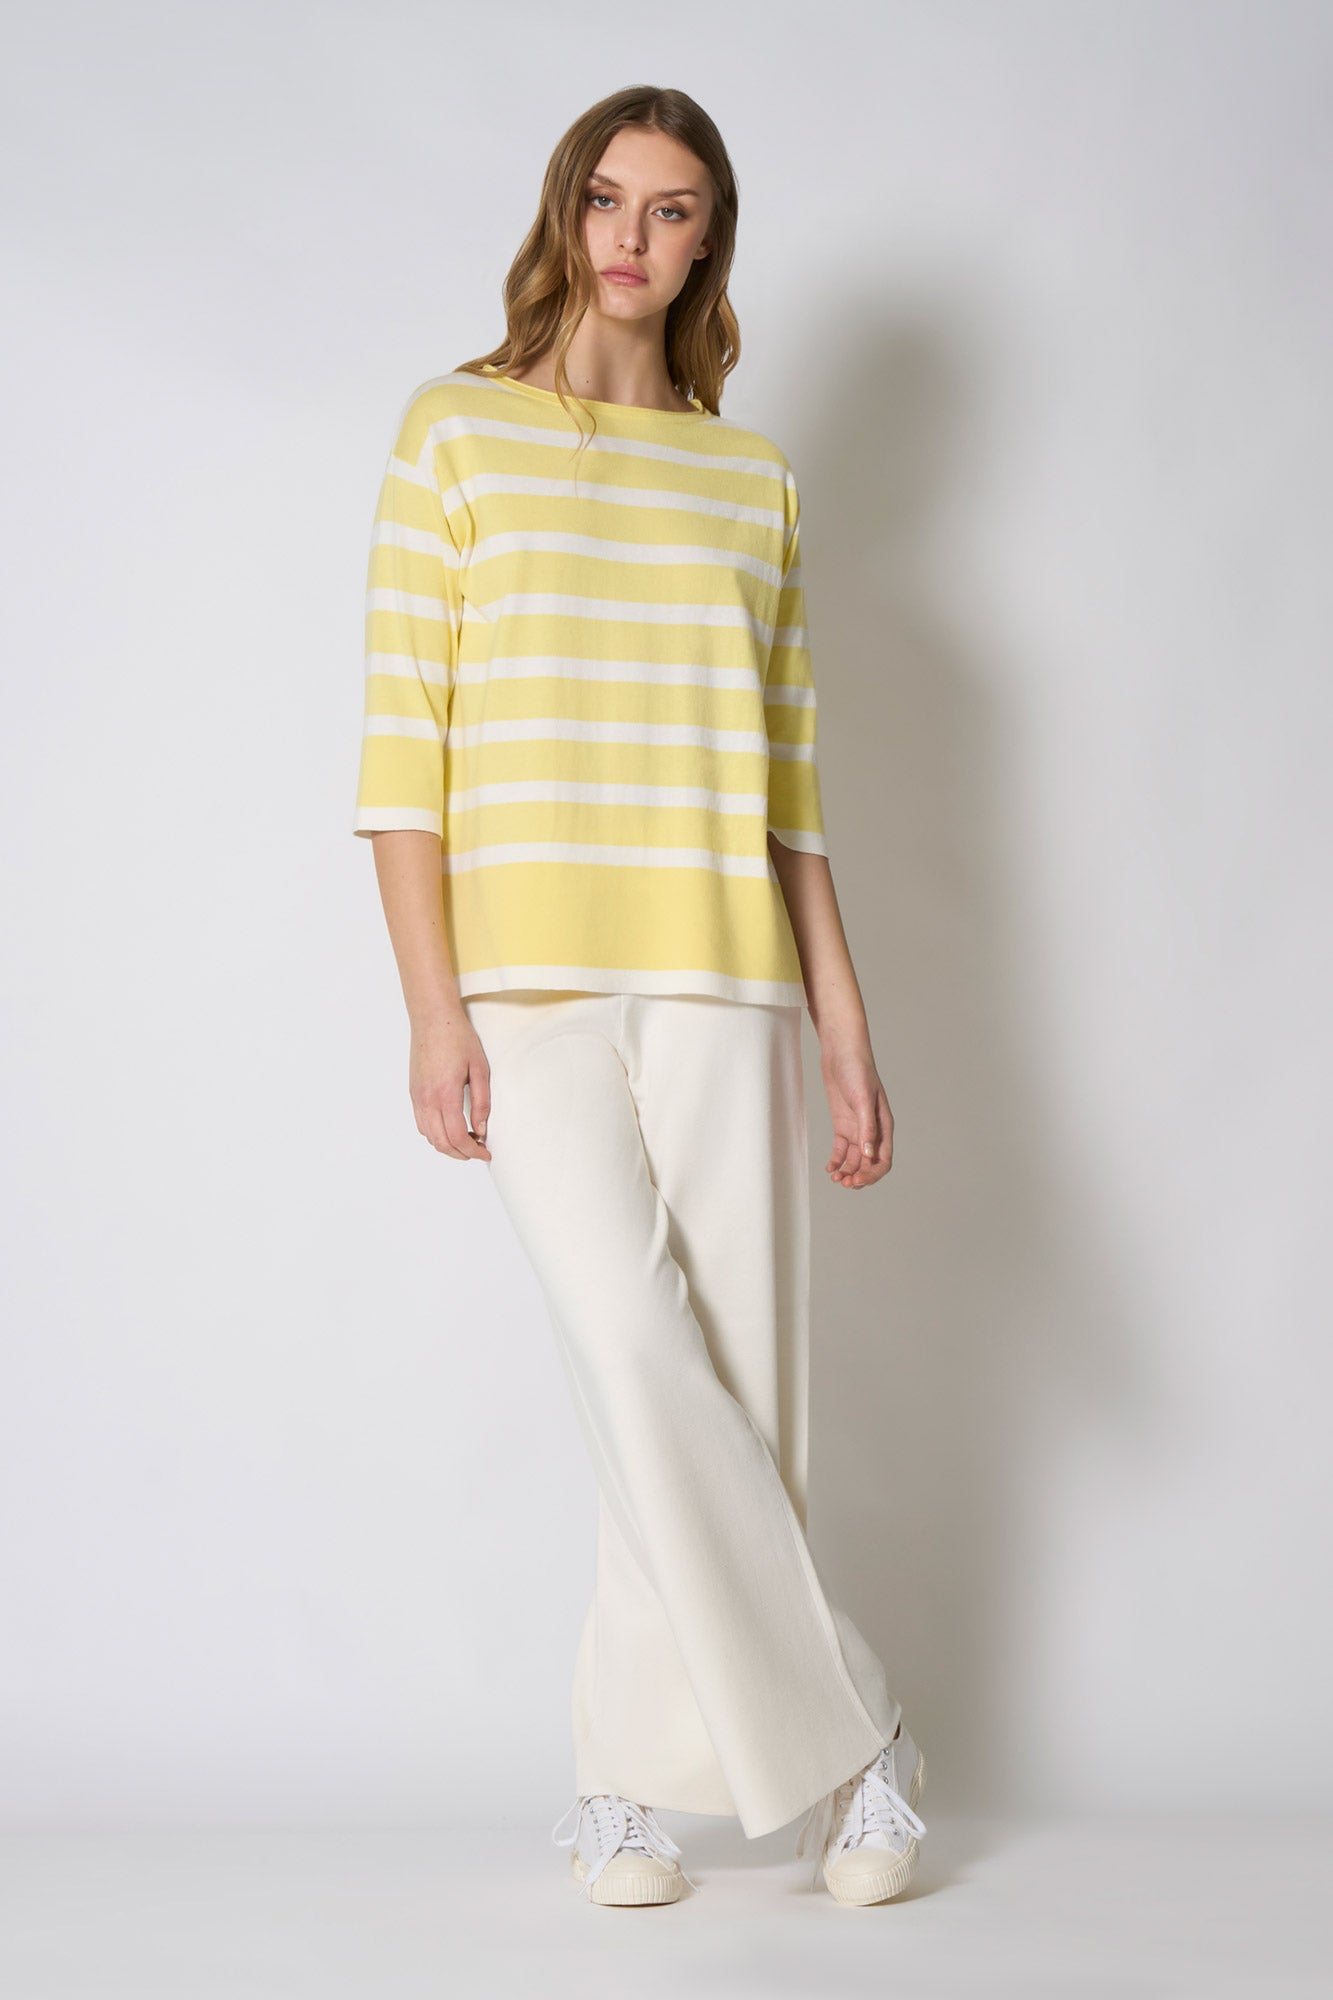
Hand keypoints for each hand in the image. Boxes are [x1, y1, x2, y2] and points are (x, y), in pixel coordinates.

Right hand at [409, 1015, 491, 1161]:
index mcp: (445, 1094)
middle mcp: (427, 1099)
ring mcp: (417, 1097)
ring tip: (467, 1139)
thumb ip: (482, 1102)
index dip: (473, 1150)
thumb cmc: (457, 1038)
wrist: (432, 1019)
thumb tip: (482, 1129)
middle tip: (478, 1150)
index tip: (486, 1152)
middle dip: (461, 1153)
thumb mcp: (480, 1069)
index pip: (458, 1137)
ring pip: (429, 1136)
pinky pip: (421, 1123)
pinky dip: (435, 1134)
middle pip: (441, 1142)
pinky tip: (450, 1127)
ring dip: (448, 1145)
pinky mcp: (413, 1093)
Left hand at [819, 1038, 893, 1188]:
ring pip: (854, 1159)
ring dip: (846, 1171)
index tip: (856, 1180)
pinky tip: (829, 1168)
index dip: (871, 1174)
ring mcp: (857, 1129)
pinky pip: (842, 1150)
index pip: (883, 1160)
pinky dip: (837, 1161)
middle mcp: (872, 1130)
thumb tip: (869, 1155)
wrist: (841, 1052)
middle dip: (858, 1176)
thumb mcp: (863, 1099)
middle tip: (843, 1183)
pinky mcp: (842, 1125)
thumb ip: (867, 1128)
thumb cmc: (858, 1070)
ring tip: (835, 1178)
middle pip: (869, 1164)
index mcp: (884, 1126)